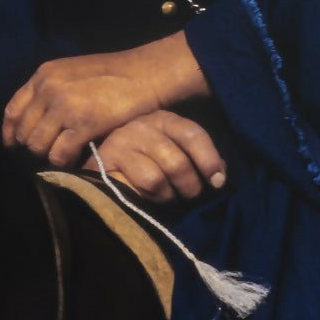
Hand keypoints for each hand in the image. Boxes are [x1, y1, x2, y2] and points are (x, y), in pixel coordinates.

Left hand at [2, 32, 209, 166]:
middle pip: (25, 131)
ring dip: (51, 154)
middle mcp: (50, 88)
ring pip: (38, 146)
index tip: (15, 145)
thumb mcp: (77, 73)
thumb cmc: (119, 75)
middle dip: (36, 145)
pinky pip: (59, 154)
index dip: (11, 132)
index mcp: (45, 74)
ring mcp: (65, 105)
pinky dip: (66, 161)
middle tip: (54, 149)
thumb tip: (40, 121)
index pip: (13, 110)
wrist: (151, 73)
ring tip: (68, 152)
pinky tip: (79, 157)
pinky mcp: (83, 123)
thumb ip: (55, 90)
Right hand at [92, 110, 226, 203]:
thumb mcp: (174, 146)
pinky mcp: (101, 166)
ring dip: (166, 196)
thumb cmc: (148, 154)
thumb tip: (218, 176)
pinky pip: (131, 191)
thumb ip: (196, 155)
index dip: (209, 161)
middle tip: (190, 195)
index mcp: (164, 119)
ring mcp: (118, 145)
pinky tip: (145, 198)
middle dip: (189, 186)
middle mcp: (140, 127)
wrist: (102, 158)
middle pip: (176, 163)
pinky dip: (143, 200)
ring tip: (168, 197)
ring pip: (155, 180)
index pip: (193, 136)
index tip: (218, 182)